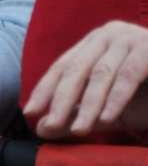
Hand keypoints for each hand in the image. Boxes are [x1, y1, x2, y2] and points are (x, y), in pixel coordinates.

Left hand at [25, 21, 147, 138]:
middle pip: (76, 69)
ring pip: (101, 74)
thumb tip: (42, 130)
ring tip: (79, 129)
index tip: (29, 113)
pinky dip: (116, 99)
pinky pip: (128, 75)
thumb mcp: (107, 105)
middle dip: (61, 100)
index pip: (62, 66)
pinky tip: (107, 119)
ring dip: (88, 105)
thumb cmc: (146, 94)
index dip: (44, 90)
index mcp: (92, 42)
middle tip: (49, 125)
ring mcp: (130, 38)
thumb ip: (77, 113)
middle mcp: (108, 35)